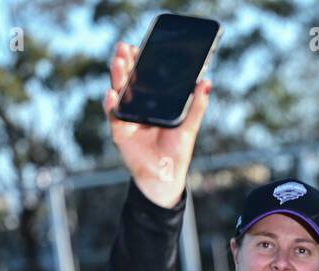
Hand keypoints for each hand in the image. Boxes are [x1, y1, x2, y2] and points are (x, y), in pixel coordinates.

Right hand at [102, 41, 210, 208]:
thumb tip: (207, 81)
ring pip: (119, 93)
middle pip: (128, 81)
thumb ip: (197, 106)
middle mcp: (137, 107)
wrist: (166, 178)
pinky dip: (111, 105)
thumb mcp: (189, 127)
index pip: (143, 77)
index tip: (136, 46)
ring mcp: (127, 118)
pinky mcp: (120, 132)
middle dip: (125, 63)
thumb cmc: (177, 152)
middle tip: (124, 47)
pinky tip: (111, 94)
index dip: (138, 61)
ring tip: (118, 62)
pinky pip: (114, 117)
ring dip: (117, 78)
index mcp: (152, 103)